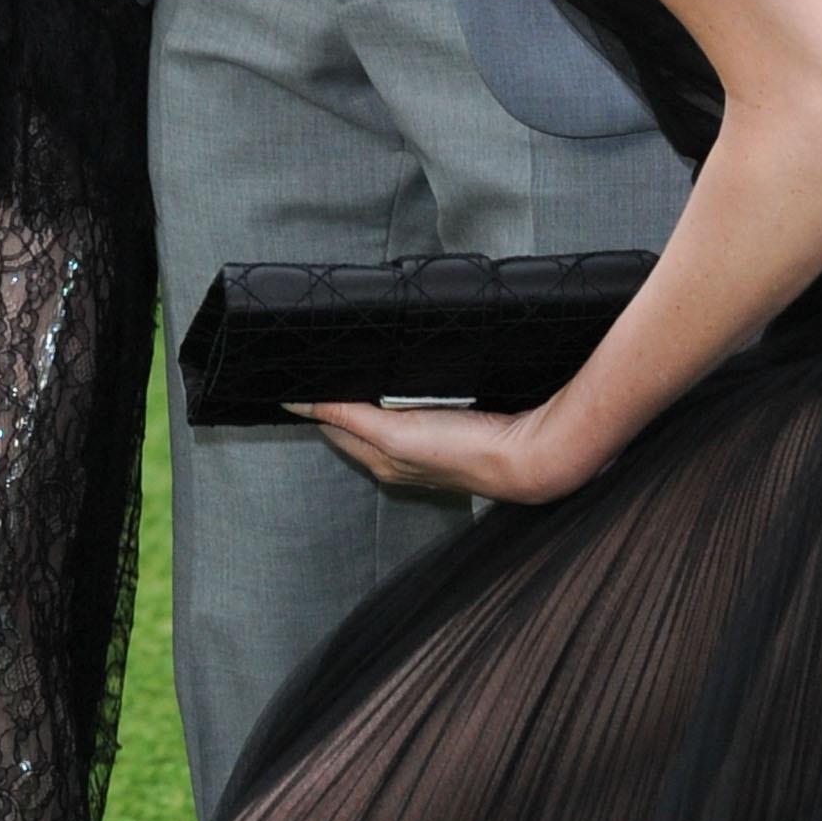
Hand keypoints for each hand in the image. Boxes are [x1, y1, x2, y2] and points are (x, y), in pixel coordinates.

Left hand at [292, 394, 599, 504]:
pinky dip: (405, 396)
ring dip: (373, 395)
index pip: (332, 423)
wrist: (525, 458)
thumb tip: (296, 403)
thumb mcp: (392, 431)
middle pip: (356, 421)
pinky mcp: (450, 433)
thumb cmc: (460, 451)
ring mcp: (425, 448)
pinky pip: (415, 412)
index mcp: (379, 459)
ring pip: (385, 416)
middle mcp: (397, 458)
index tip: (307, 371)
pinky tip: (410, 382)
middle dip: (342, 396)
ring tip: (364, 366)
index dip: (317, 400)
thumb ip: (346, 414)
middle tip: (333, 362)